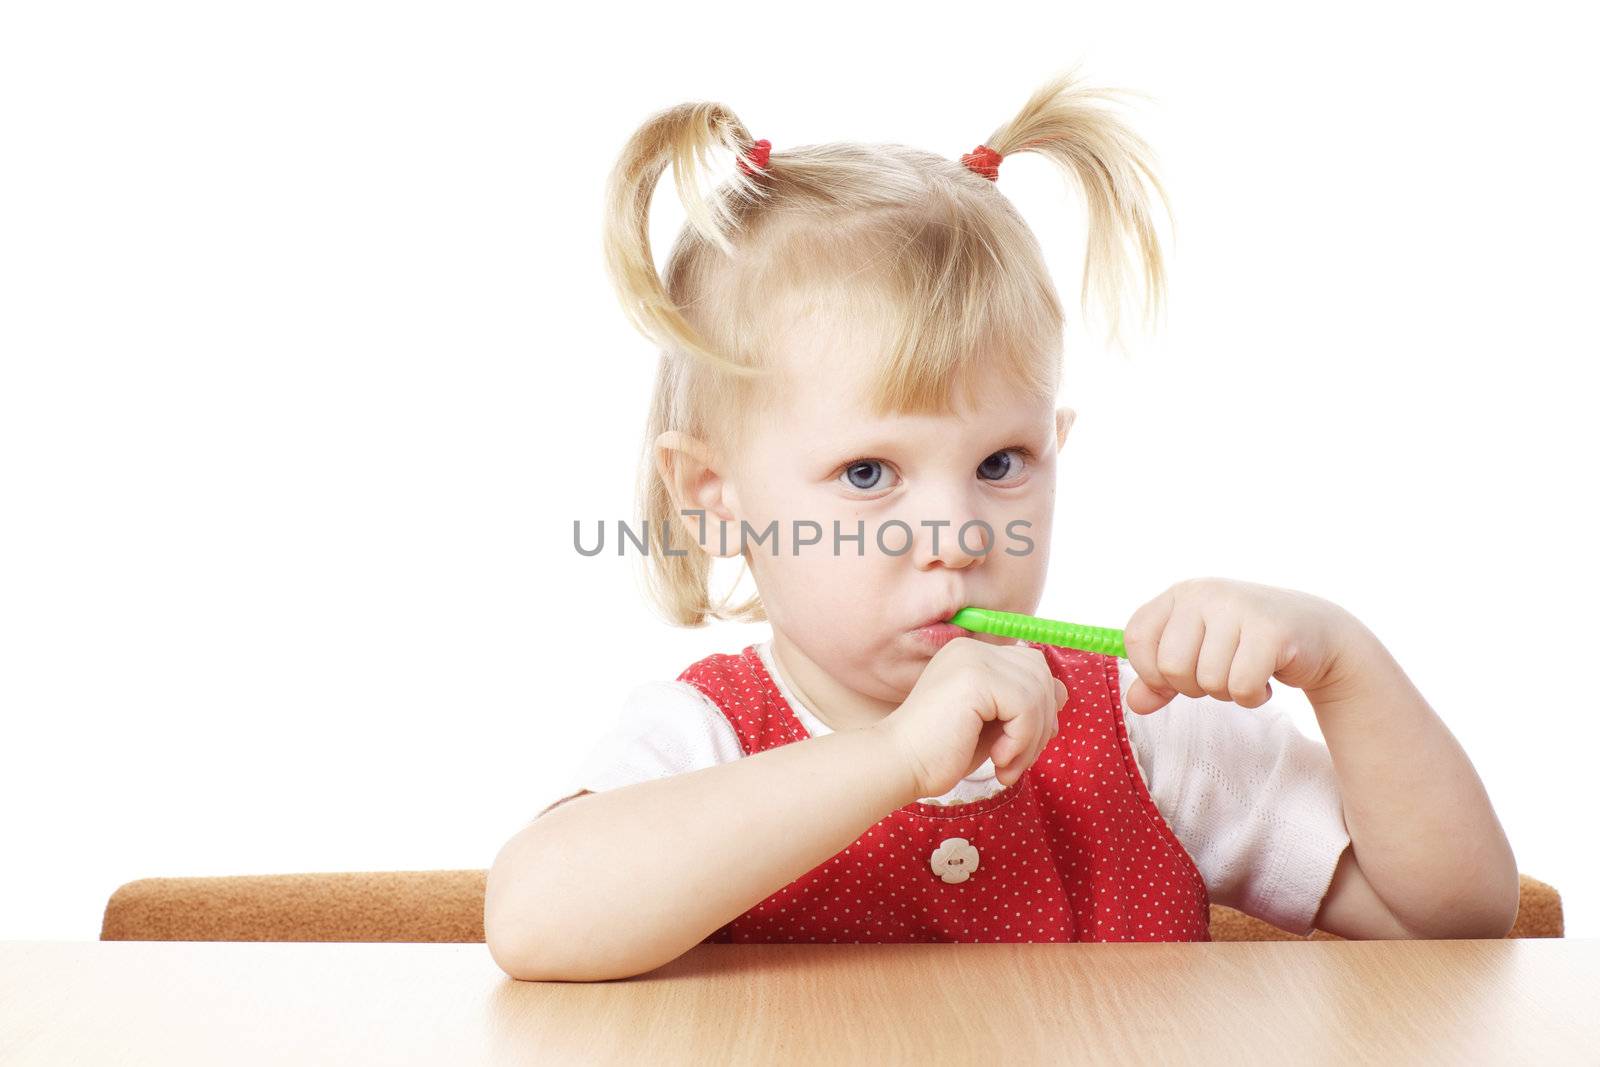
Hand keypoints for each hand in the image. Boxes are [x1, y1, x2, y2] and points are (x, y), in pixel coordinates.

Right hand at [875, 636, 1068, 799]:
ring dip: (1031, 740)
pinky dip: (1022, 741)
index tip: (1020, 747)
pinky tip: (997, 761)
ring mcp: (973, 659)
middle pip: (1041, 675)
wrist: (900, 765)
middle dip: (1041, 723)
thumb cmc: (941, 752)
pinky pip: (1025, 707)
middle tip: (1015, 760)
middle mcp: (973, 649)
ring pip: (1038, 693)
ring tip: (1006, 766)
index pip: (1032, 668)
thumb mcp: (993, 725)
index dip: (1039, 709)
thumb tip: (1063, 693)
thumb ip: (1023, 706)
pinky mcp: (974, 678)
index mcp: (974, 655)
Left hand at [1122, 577, 1367, 713]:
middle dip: (1193, 687)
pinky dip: (1252, 697)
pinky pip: (1241, 686)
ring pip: (1208, 680)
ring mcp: (1238, 608)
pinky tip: (1265, 680)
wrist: (1316, 633)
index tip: (1175, 676)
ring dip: (1227, 692)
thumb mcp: (1196, 654)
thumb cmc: (1245, 644)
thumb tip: (1135, 703)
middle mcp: (1205, 593)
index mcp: (1180, 594)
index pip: (1136, 638)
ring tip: (1245, 672)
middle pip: (1171, 666)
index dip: (1150, 671)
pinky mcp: (1272, 631)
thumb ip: (1159, 680)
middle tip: (1219, 674)